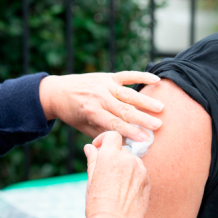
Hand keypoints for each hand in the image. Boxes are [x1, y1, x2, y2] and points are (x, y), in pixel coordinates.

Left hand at [39, 72, 162, 141]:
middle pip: (124, 109)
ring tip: (161, 108)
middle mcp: (98, 97)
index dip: (130, 131)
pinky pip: (127, 75)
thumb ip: (104, 133)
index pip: (114, 124)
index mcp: (92, 111)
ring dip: (145, 100)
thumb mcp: (84, 127)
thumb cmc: (73, 114)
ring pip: (128, 94)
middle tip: (158, 125)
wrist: (57, 92)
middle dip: (142, 118)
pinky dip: (142, 76)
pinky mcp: (107, 76)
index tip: (145, 138)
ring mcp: (104, 84)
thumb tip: (125, 142)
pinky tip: (156, 79)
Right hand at [83, 131, 150, 217]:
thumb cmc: (99, 205)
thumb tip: (90, 148)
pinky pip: (140, 172)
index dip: (104, 140)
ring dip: (125, 166)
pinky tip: (125, 191)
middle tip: (105, 172)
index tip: (99, 148)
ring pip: (132, 160)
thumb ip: (93, 160)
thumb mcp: (91, 180)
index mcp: (109, 157)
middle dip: (114, 156)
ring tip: (116, 185)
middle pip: (122, 149)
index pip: (112, 136)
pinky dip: (133, 176)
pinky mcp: (148, 181)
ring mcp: (140, 170)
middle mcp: (127, 160)